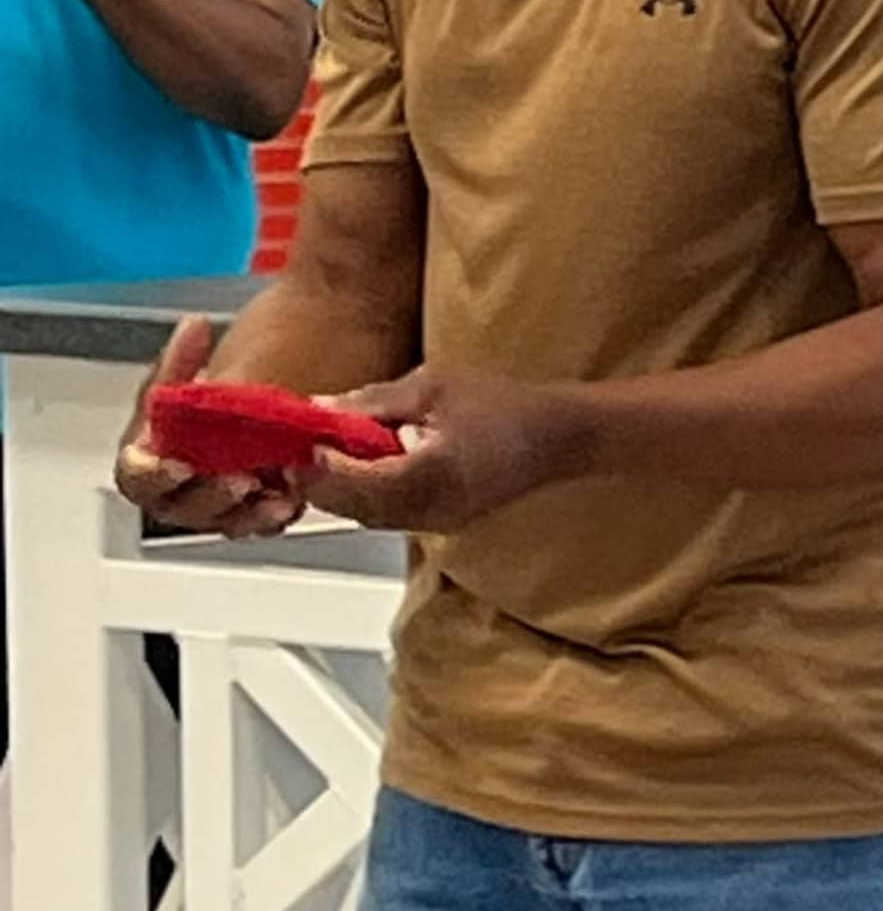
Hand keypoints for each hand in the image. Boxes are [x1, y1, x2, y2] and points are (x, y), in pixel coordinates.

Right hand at [115, 315, 321, 537]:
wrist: (261, 397)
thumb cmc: (208, 390)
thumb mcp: (188, 374)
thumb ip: (183, 359)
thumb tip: (194, 325)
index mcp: (148, 455)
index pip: (136, 476)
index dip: (154, 475)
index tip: (181, 466)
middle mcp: (177, 487)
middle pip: (182, 508)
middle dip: (211, 496)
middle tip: (240, 479)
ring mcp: (214, 504)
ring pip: (225, 522)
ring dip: (250, 512)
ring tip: (277, 495)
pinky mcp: (251, 510)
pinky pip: (260, 525)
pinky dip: (276, 514)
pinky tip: (294, 497)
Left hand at [300, 363, 583, 533]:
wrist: (558, 437)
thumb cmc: (503, 406)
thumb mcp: (432, 387)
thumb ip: (371, 402)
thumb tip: (318, 408)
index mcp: (425, 478)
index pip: (349, 483)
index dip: (315, 464)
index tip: (297, 438)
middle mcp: (427, 511)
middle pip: (349, 507)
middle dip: (319, 481)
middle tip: (297, 447)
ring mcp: (434, 523)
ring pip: (364, 515)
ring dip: (339, 489)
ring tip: (323, 454)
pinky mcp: (440, 522)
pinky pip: (386, 515)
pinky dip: (363, 493)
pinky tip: (360, 466)